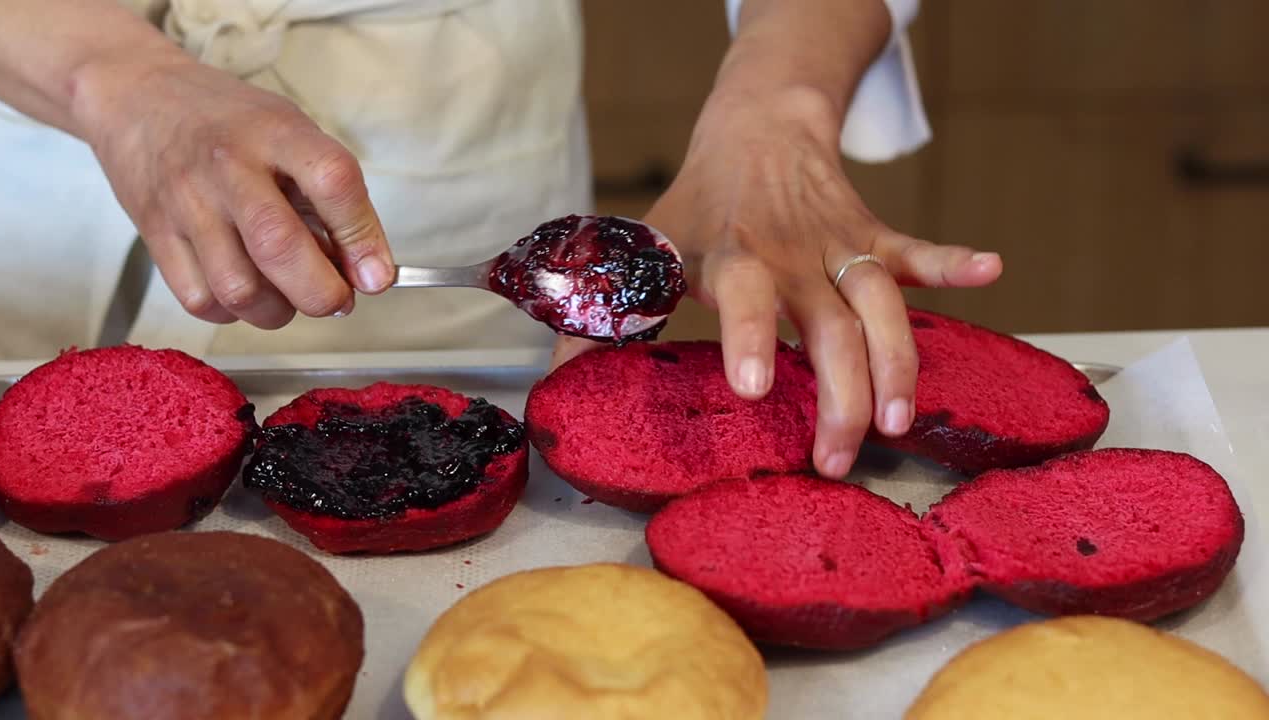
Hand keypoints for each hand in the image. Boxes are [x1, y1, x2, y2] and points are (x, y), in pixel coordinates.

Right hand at [71, 53, 393, 327]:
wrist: (138, 98)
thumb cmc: (230, 123)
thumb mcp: (291, 133)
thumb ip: (331, 196)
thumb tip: (367, 271)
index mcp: (276, 132)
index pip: (331, 181)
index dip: (362, 237)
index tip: (377, 276)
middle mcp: (228, 167)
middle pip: (279, 247)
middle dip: (322, 293)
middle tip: (338, 300)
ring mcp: (186, 203)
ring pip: (239, 288)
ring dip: (278, 310)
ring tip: (289, 295)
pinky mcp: (155, 235)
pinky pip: (201, 300)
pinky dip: (234, 312)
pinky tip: (247, 291)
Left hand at [551, 87, 1001, 478]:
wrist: (756, 127)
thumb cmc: (700, 202)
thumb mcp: (647, 249)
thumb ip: (606, 320)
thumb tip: (555, 390)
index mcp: (734, 255)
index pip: (744, 294)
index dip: (751, 336)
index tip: (756, 390)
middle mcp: (793, 252)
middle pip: (828, 324)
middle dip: (842, 391)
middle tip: (841, 454)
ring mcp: (840, 244)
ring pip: (882, 302)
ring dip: (900, 358)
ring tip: (907, 419)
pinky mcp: (874, 237)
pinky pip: (917, 251)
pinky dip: (952, 261)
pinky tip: (990, 269)